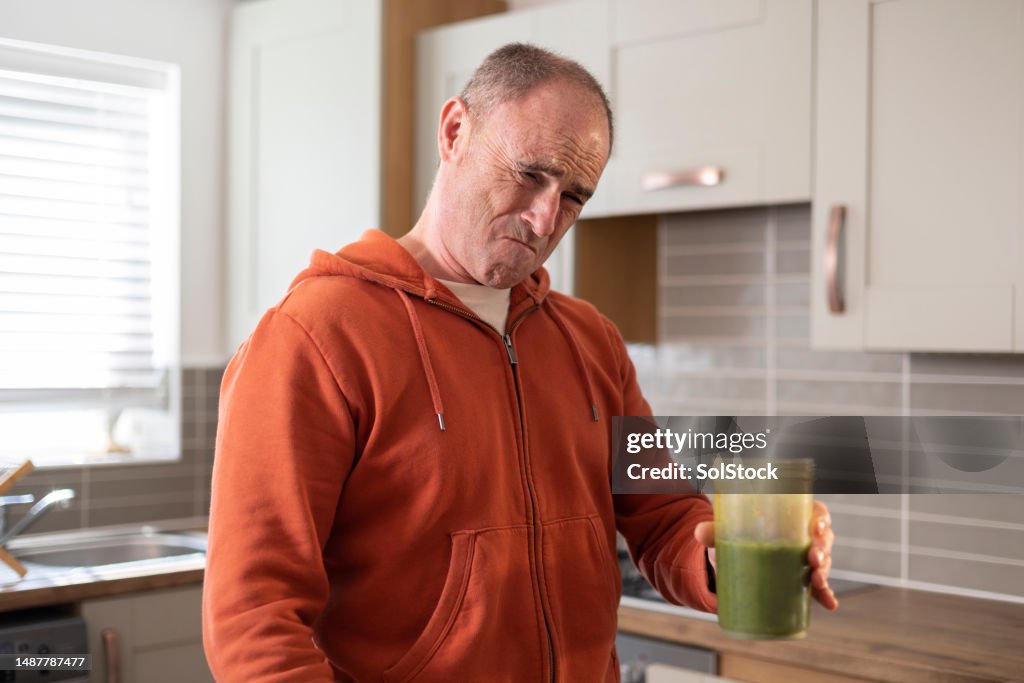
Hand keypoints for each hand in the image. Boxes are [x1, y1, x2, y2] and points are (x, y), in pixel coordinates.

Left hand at [694, 499, 838, 609]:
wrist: (740, 558)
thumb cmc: (742, 535)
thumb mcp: (730, 532)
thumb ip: (716, 530)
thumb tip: (699, 532)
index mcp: (793, 517)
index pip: (816, 512)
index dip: (821, 518)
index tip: (815, 526)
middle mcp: (805, 536)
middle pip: (823, 538)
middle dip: (822, 548)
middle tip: (813, 557)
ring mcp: (807, 559)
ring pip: (824, 562)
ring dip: (824, 571)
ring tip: (817, 580)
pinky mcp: (804, 579)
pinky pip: (820, 587)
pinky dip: (826, 594)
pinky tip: (830, 603)